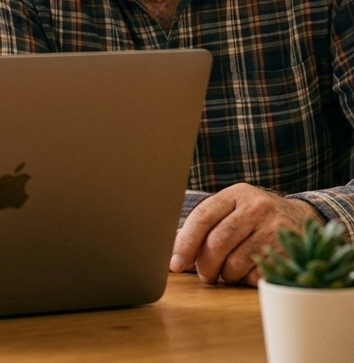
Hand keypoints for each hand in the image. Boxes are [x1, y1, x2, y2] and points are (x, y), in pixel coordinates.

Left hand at [169, 183, 320, 286]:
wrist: (303, 220)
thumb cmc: (255, 218)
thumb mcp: (231, 210)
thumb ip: (203, 225)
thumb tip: (171, 249)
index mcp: (237, 194)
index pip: (202, 217)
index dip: (185, 243)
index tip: (175, 264)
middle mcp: (258, 207)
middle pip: (218, 243)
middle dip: (205, 265)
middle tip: (204, 274)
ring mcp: (276, 229)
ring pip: (236, 263)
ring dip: (226, 275)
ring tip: (229, 271)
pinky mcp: (290, 253)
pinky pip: (256, 276)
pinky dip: (246, 281)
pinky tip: (250, 272)